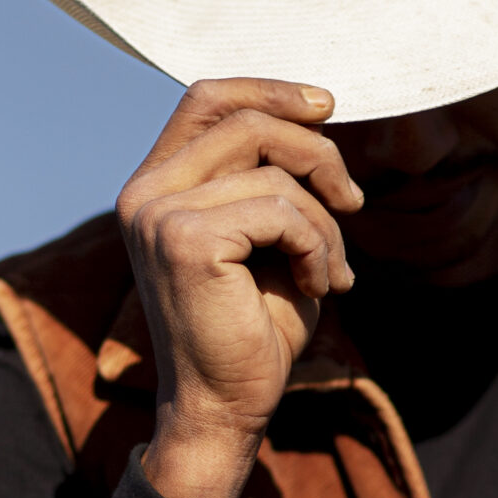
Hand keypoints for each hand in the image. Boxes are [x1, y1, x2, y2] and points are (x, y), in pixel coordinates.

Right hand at [116, 78, 362, 497]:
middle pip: (247, 122)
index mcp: (156, 185)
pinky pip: (280, 211)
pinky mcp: (185, 241)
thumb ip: (275, 175)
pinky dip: (316, 246)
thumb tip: (318, 111)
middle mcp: (144, 193)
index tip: (327, 106)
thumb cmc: (253, 329)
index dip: (270, 89)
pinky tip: (318, 285)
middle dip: (318, 155)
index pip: (206, 99)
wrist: (227, 408)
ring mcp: (157, 214)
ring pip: (274, 174)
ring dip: (325, 222)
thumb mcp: (269, 236)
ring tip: (333, 270)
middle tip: (354, 203)